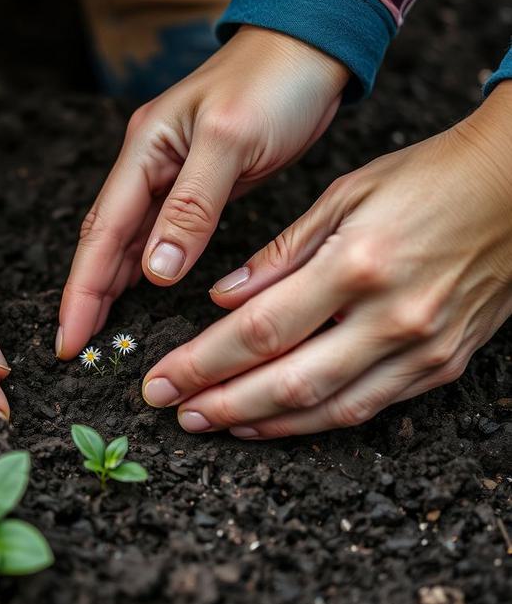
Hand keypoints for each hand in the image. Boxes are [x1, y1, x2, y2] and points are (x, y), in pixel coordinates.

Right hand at [57, 26, 350, 356]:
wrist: (311, 49)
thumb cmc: (275, 81)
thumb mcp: (232, 141)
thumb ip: (191, 206)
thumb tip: (155, 272)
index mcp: (146, 150)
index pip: (102, 232)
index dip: (83, 289)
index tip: (70, 337)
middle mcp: (148, 165)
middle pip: (104, 240)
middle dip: (86, 295)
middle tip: (75, 346)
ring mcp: (170, 175)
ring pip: (128, 241)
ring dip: (110, 286)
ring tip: (97, 331)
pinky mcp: (198, 186)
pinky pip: (160, 235)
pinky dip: (145, 267)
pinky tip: (139, 291)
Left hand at [143, 82, 511, 438]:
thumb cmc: (426, 179)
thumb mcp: (344, 196)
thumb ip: (279, 256)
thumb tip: (221, 299)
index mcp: (357, 264)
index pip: (259, 331)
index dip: (201, 363)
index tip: (160, 379)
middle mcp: (392, 316)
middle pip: (288, 382)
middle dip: (221, 404)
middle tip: (174, 412)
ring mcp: (423, 348)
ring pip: (328, 409)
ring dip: (263, 424)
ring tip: (213, 423)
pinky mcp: (443, 364)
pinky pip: (369, 408)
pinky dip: (315, 421)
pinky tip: (275, 421)